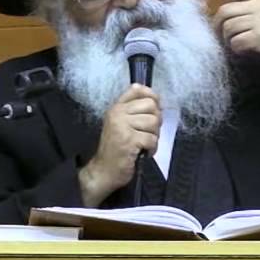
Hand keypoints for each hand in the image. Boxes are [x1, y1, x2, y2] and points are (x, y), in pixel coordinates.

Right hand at [78, 84, 160, 206]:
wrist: (103, 171)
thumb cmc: (115, 148)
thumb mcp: (119, 124)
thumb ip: (130, 108)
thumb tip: (144, 89)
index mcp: (116, 108)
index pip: (138, 90)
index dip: (152, 97)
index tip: (154, 110)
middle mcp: (118, 113)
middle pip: (151, 106)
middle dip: (156, 120)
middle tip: (149, 132)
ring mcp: (122, 126)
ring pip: (153, 122)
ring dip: (154, 136)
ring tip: (145, 144)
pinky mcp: (129, 140)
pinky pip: (152, 139)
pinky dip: (152, 148)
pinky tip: (144, 153)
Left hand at [195, 0, 259, 67]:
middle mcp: (257, 6)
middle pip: (224, 11)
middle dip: (217, 24)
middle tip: (220, 34)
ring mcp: (258, 21)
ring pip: (229, 27)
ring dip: (227, 39)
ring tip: (235, 43)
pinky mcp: (259, 37)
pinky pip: (237, 42)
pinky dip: (236, 48)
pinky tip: (242, 50)